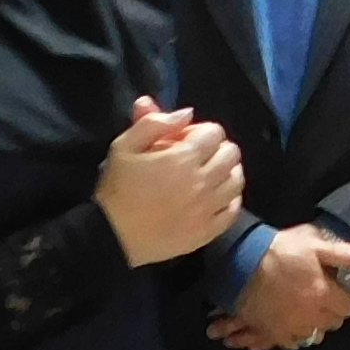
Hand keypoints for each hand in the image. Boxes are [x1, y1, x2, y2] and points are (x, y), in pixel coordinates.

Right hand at [97, 98, 245, 267]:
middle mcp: (202, 181)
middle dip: (217, 149)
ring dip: (226, 172)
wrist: (113, 236)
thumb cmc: (117, 188)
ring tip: (208, 175)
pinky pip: (233, 210)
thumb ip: (154, 123)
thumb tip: (187, 113)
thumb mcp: (125, 146)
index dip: (200, 131)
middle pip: (231, 154)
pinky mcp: (207, 231)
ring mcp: (207, 208)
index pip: (215, 132)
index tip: (184, 141)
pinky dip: (229, 199)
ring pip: (237, 181)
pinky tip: (214, 197)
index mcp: (183, 158)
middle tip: (198, 157)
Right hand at [212, 226, 349, 349]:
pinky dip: (295, 335)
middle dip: (333, 312)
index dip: (348, 299)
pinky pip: (293, 343)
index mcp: (323, 293)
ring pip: (315, 334)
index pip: (349, 307)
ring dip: (315, 324)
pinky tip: (292, 322)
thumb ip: (342, 253)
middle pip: (334, 323)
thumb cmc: (279, 250)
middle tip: (325, 298)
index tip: (340, 291)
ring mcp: (292, 327)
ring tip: (309, 311)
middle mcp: (311, 315)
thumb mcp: (312, 244)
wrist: (241, 263)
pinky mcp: (274, 333)